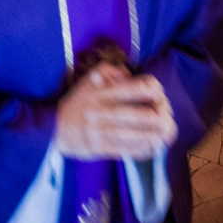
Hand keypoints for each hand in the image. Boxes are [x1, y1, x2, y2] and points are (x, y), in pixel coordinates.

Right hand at [55, 73, 176, 161]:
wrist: (54, 128)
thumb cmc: (77, 102)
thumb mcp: (89, 79)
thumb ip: (109, 72)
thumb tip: (127, 74)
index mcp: (100, 93)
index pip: (130, 88)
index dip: (148, 90)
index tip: (159, 93)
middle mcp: (100, 112)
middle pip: (133, 115)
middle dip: (155, 118)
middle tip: (169, 118)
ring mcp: (99, 132)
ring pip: (130, 135)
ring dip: (152, 137)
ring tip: (166, 135)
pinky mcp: (99, 149)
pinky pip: (123, 150)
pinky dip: (140, 150)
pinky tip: (153, 148)